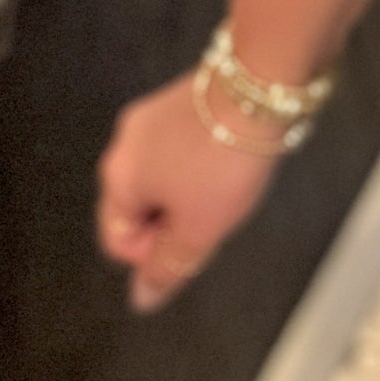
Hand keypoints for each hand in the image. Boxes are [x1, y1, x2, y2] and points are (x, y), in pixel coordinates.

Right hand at [97, 71, 279, 311]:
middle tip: (215, 214)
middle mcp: (126, 143)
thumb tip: (141, 299)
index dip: (154, 253)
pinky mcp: (186, 96)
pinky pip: (186, 146)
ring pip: (166, 175)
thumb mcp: (199, 227)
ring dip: (193, 190)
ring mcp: (154, 114)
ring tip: (230, 184)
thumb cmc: (225, 159)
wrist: (262, 81)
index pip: (119, 240)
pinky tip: (235, 156)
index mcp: (117, 178)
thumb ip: (168, 267)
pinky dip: (205, 159)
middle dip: (176, 219)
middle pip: (142, 206)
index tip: (195, 238)